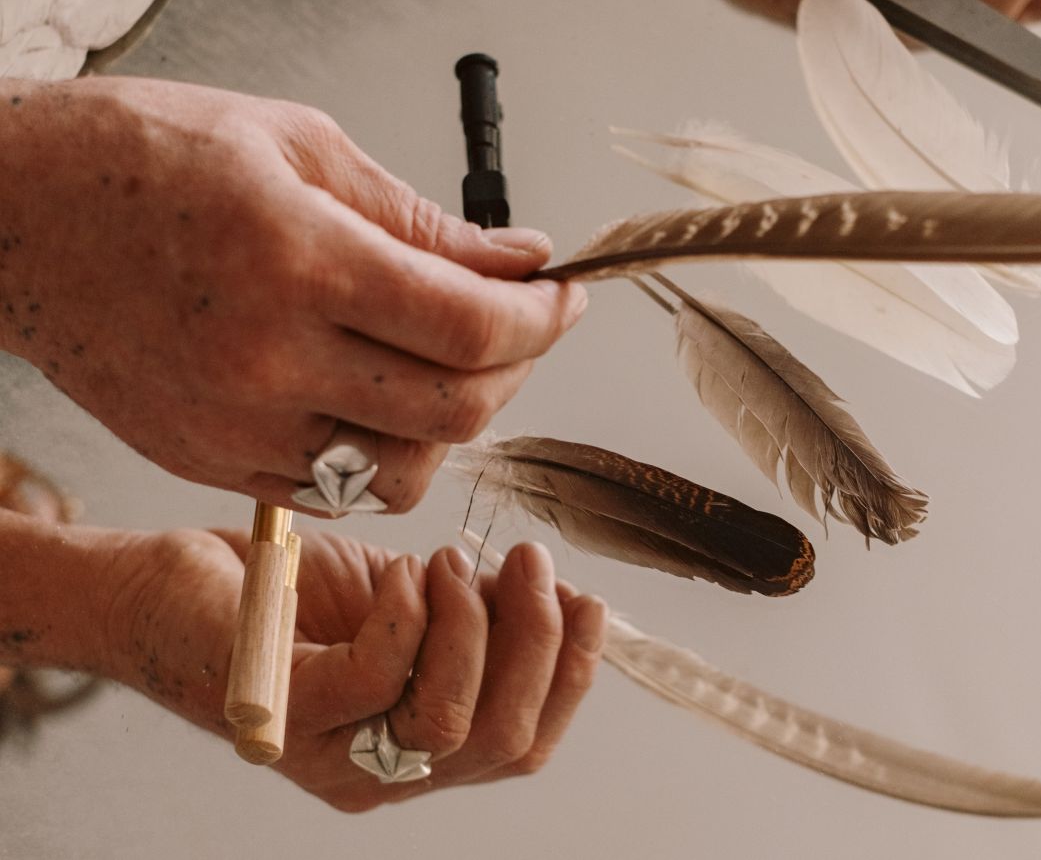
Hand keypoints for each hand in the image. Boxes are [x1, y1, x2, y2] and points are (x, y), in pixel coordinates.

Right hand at [0, 77, 586, 512]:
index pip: (472, 326)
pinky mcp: (209, 463)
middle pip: (456, 412)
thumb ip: (421, 219)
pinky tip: (380, 396)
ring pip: (404, 472)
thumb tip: (517, 261)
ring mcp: (235, 426)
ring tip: (454, 366)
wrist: (11, 216)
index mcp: (299, 260)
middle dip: (520, 369)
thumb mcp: (298, 146)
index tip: (564, 297)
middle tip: (527, 326)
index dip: (544, 318)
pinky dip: (383, 452)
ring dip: (456, 426)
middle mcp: (268, 359)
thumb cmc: (143, 159)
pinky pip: (335, 488)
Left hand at [102, 527, 607, 811]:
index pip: (525, 746)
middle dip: (538, 641)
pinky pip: (378, 676)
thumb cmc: (284, 599)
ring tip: (451, 559)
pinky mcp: (284, 709)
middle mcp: (378, 774)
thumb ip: (470, 616)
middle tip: (530, 561)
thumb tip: (551, 592)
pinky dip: (409, 610)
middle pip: (502, 741)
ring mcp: (328, 751)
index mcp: (415, 755)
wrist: (162, 593)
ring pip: (448, 722)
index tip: (584, 599)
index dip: (571, 676)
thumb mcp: (402, 607)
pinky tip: (400, 569)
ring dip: (477, 621)